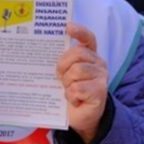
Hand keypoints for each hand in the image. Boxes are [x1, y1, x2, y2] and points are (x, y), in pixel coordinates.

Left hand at [57, 23, 107, 143]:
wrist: (79, 117)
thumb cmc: (68, 91)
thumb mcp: (63, 73)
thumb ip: (60, 60)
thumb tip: (41, 50)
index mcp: (88, 55)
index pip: (88, 38)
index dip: (79, 31)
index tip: (67, 26)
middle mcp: (97, 63)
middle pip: (76, 53)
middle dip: (62, 65)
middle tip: (60, 77)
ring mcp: (101, 77)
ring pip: (76, 71)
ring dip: (67, 83)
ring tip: (68, 90)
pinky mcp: (101, 91)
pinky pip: (78, 88)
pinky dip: (71, 95)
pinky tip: (74, 99)